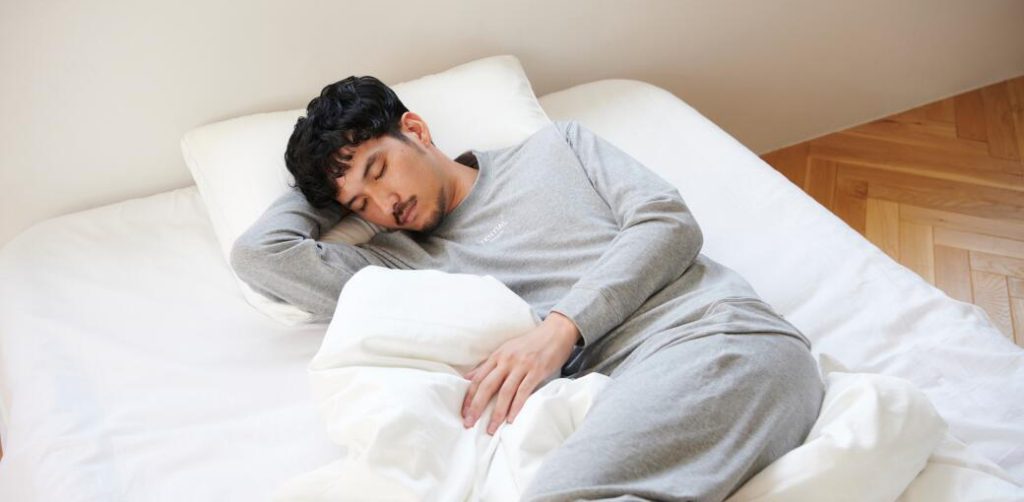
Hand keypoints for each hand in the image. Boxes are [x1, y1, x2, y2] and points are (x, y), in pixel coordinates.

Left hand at [461, 312, 580, 434]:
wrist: (556, 331)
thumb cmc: (531, 343)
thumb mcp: (506, 350)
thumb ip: (489, 365)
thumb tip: (468, 378)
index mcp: (497, 356)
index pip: (478, 378)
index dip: (469, 397)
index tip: (463, 412)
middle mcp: (507, 360)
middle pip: (487, 386)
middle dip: (476, 406)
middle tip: (469, 423)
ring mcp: (522, 366)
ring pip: (505, 392)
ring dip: (496, 413)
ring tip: (491, 428)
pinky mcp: (537, 371)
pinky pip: (523, 391)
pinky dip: (516, 407)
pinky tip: (511, 419)